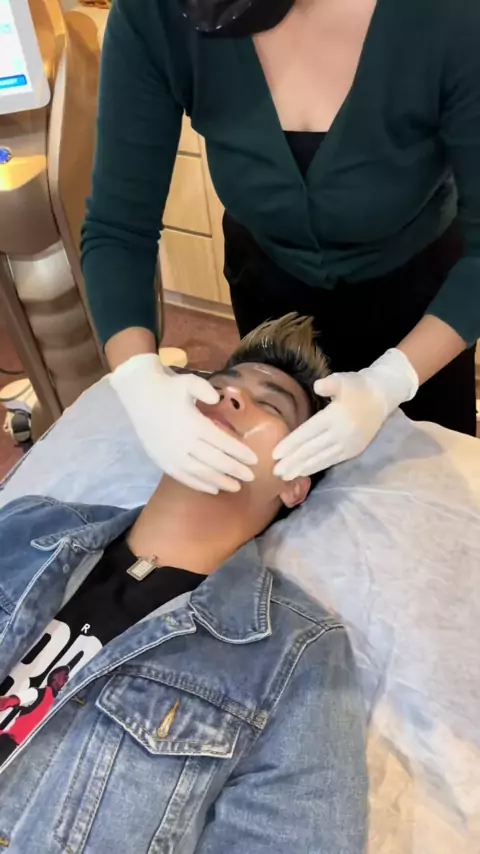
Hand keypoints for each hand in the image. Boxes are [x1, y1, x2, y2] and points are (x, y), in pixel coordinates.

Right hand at [110, 354, 256, 493]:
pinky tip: (213, 489)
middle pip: (215, 461)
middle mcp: (183, 443)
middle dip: (235, 470)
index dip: (239, 452)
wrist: (138, 395)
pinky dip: (199, 485)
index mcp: (193, 424)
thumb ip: (204, 389)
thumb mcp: (188, 381)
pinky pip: (183, 477)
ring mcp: (172, 455)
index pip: (222, 442)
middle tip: (252, 477)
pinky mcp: (162, 461)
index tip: (255, 460)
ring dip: (220, 481)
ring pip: (200, 473)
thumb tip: (217, 397)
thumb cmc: (168, 388)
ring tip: (236, 487)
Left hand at [273, 349, 418, 478]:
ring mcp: (347, 445)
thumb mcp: (343, 380)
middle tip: (275, 471)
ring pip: (320, 459)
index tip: (275, 454)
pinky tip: (304, 472)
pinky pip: (330, 461)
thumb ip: (330, 384)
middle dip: (292, 461)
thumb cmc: (357, 387)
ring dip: (302, 468)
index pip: (307, 433)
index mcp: (334, 417)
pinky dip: (316, 467)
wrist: (382, 397)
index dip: (291, 444)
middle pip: (311, 450)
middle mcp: (340, 434)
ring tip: (286, 476)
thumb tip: (317, 386)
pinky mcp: (352, 451)